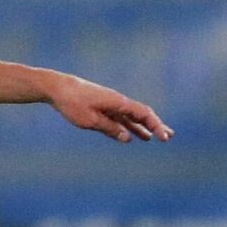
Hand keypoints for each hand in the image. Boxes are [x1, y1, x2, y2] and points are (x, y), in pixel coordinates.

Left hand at [45, 74, 172, 142]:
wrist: (58, 88)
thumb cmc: (73, 102)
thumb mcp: (90, 120)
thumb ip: (110, 128)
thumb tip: (127, 138)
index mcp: (118, 102)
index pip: (144, 114)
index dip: (156, 126)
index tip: (164, 138)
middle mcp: (118, 102)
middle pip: (141, 115)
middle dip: (155, 126)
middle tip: (168, 137)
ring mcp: (110, 105)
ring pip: (131, 118)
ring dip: (143, 128)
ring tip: (154, 138)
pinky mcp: (101, 108)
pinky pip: (119, 119)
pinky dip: (127, 127)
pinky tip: (131, 135)